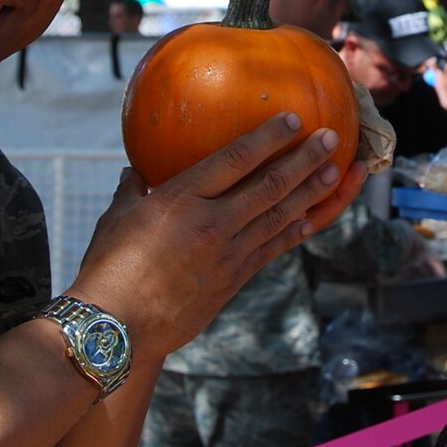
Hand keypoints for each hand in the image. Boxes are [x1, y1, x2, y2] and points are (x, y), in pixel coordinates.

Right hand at [69, 114, 366, 359]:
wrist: (118, 327)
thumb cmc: (108, 267)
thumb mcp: (117, 218)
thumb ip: (132, 189)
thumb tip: (134, 172)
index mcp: (181, 198)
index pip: (234, 159)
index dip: (267, 137)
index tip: (294, 119)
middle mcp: (212, 222)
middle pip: (270, 186)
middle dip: (305, 160)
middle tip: (332, 140)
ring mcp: (228, 254)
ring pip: (280, 217)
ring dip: (313, 193)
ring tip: (338, 173)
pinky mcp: (234, 280)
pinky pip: (272, 249)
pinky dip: (295, 231)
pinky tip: (312, 220)